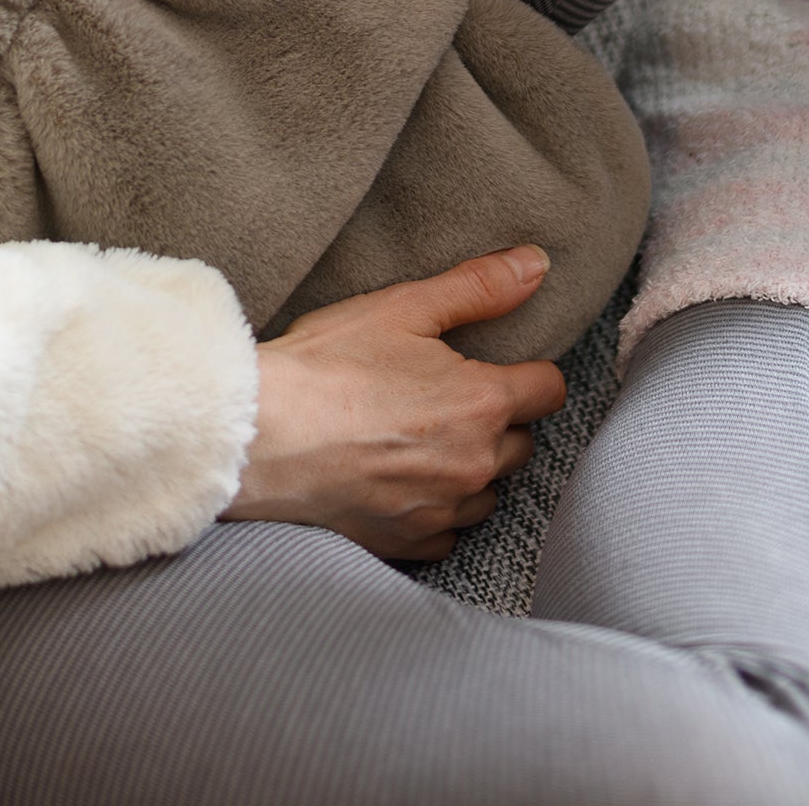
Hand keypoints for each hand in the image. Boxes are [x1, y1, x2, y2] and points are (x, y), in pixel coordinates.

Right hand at [223, 248, 566, 560]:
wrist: (260, 435)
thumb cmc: (328, 365)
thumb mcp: (403, 307)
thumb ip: (478, 287)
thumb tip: (537, 264)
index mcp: (482, 402)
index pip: (548, 390)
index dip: (529, 372)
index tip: (500, 366)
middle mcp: (474, 463)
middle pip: (522, 444)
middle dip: (498, 421)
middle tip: (449, 398)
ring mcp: (442, 510)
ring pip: (487, 492)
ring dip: (470, 468)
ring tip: (424, 440)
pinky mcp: (407, 543)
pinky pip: (447, 534)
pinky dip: (435, 510)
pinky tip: (401, 481)